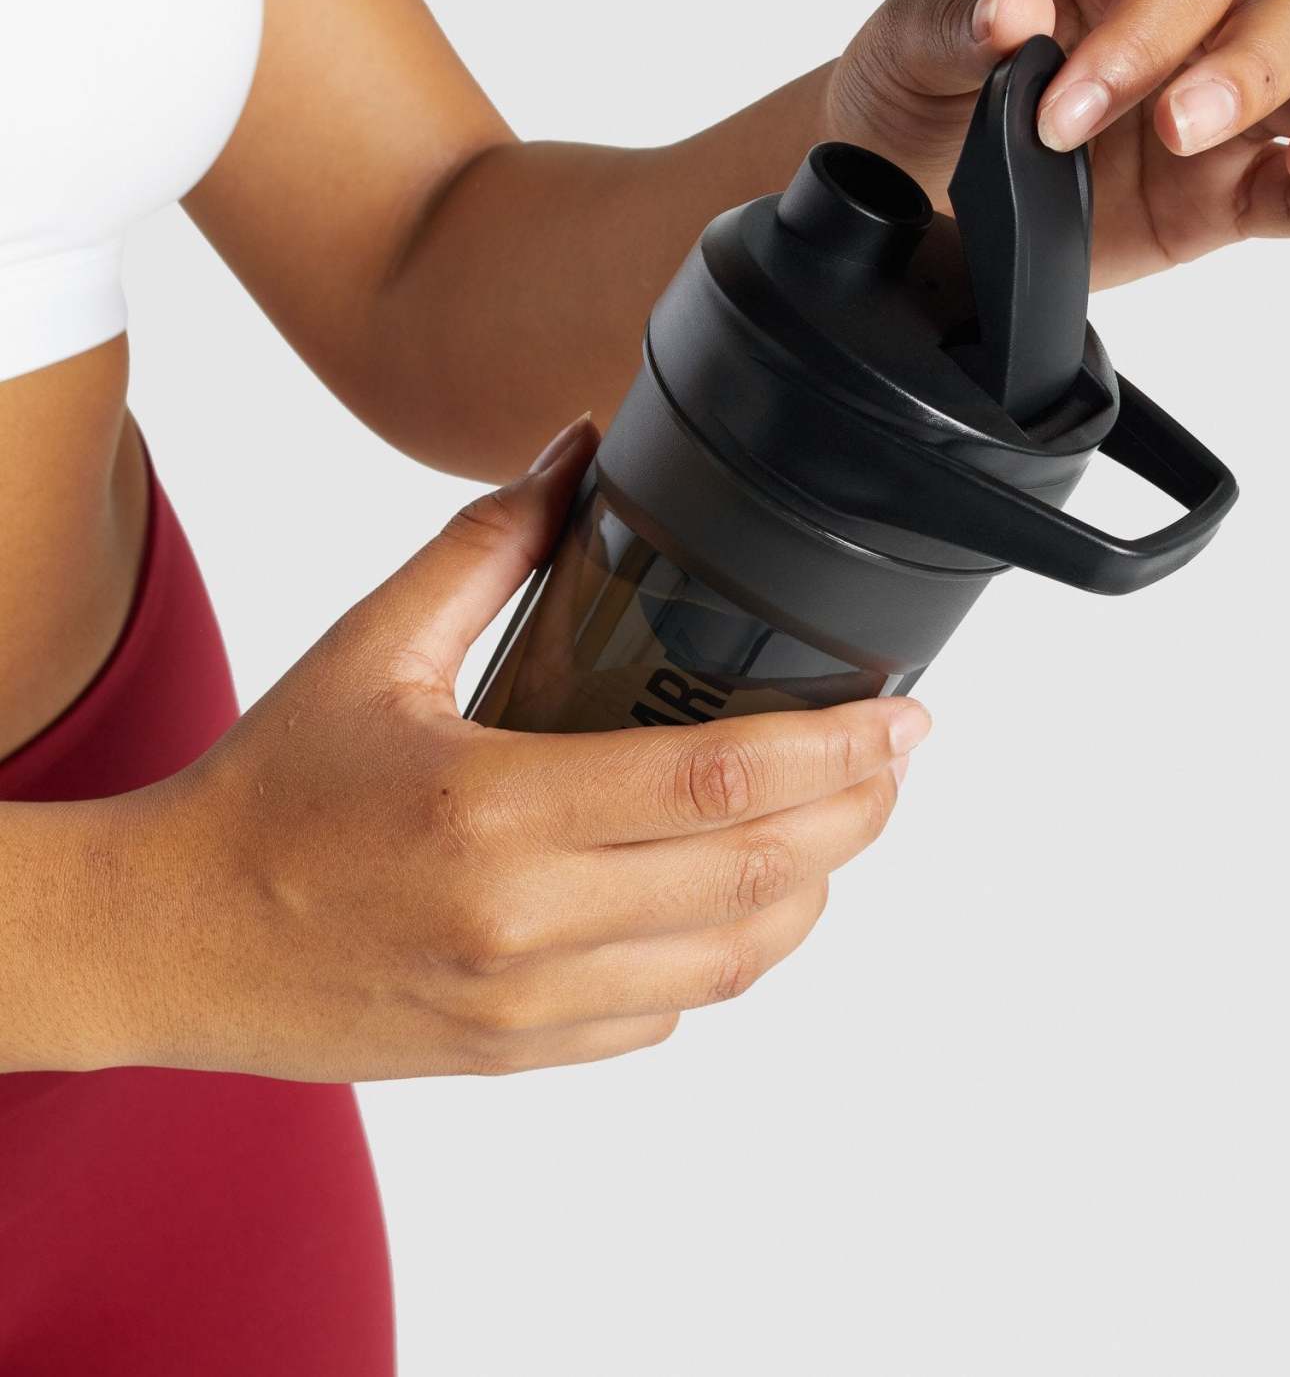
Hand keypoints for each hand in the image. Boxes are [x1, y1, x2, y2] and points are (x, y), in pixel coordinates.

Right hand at [79, 419, 926, 1080]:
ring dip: (809, 890)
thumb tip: (575, 449)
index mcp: (495, 810)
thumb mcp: (374, 648)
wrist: (170, 938)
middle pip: (758, 876)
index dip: (838, 748)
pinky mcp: (521, 1053)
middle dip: (857, 814)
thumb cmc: (270, 788)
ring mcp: (530, 1005)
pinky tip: (727, 897)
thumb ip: (488, 543)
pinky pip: (670, 1014)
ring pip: (734, 961)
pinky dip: (725, 953)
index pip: (719, 779)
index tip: (907, 716)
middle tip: (895, 761)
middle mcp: (525, 923)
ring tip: (835, 824)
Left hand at [824, 0, 1289, 287]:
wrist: (898, 184)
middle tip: (1172, 131)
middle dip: (1237, 75)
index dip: (1139, 36)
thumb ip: (954, 23)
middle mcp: (1182, 17)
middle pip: (1273, 16)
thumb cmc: (912, 83)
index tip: (1062, 114)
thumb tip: (1012, 16)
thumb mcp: (905, 38)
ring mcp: (1210, 106)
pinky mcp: (1215, 193)